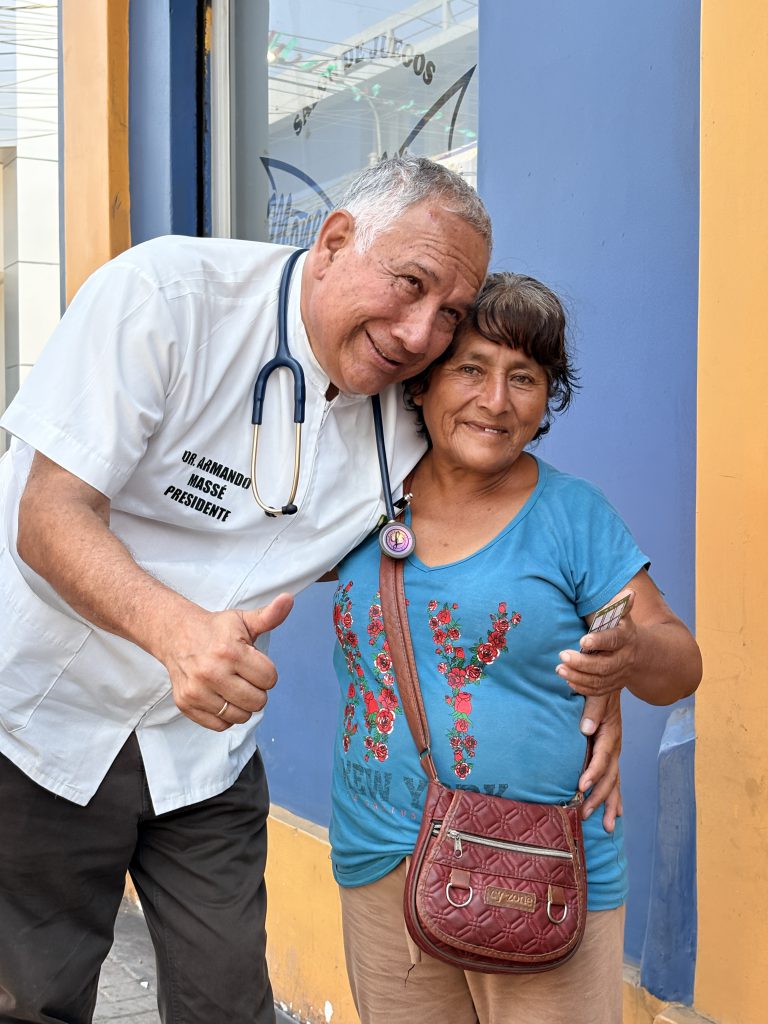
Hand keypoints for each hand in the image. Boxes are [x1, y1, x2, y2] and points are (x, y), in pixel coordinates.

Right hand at [160, 593, 293, 730]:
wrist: (175, 635)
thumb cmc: (215, 629)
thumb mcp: (243, 620)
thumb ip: (270, 615)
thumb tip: (288, 600)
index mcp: (230, 651)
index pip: (270, 679)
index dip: (266, 672)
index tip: (254, 664)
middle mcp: (212, 672)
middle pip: (258, 701)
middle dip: (257, 690)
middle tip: (244, 677)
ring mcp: (197, 690)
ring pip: (240, 716)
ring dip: (242, 705)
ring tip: (232, 686)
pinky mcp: (186, 704)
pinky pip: (220, 725)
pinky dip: (225, 716)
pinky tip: (221, 697)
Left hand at [556, 592, 637, 697]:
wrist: (641, 655)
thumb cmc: (622, 630)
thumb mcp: (624, 617)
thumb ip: (621, 605)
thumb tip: (630, 593)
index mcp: (626, 638)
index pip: (613, 640)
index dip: (599, 641)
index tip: (582, 640)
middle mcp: (623, 659)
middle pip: (604, 665)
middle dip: (582, 663)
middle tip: (562, 655)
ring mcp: (618, 675)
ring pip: (599, 680)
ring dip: (578, 676)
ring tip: (559, 669)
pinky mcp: (612, 685)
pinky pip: (597, 691)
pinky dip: (582, 688)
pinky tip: (568, 681)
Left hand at [578, 692, 622, 831]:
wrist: (610, 683)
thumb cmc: (599, 689)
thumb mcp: (596, 694)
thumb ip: (592, 709)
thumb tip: (586, 728)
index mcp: (610, 732)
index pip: (602, 756)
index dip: (592, 772)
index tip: (580, 787)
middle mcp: (615, 745)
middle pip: (609, 776)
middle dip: (598, 797)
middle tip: (584, 814)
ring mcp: (614, 752)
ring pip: (613, 783)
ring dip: (608, 804)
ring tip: (606, 827)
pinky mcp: (610, 755)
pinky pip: (614, 779)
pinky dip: (614, 798)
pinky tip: (615, 814)